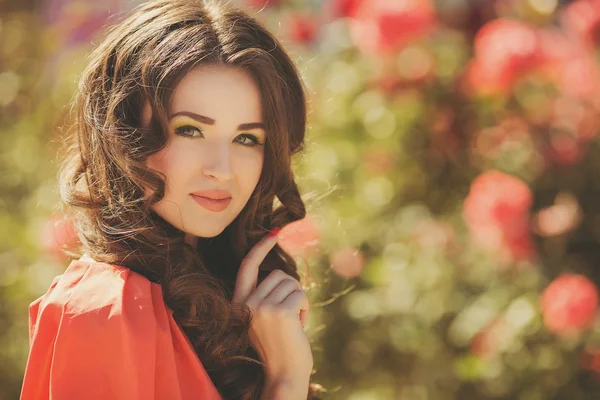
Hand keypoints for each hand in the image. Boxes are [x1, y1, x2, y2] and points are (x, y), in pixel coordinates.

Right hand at [232, 229, 312, 382]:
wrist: (284, 375)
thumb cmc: (279, 347)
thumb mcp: (263, 319)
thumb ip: (266, 296)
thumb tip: (281, 273)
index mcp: (238, 304)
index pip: (247, 267)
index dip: (260, 247)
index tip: (274, 232)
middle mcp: (246, 304)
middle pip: (278, 274)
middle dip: (291, 290)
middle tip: (291, 314)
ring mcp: (261, 307)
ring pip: (291, 283)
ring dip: (299, 299)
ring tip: (294, 322)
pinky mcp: (279, 312)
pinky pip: (300, 294)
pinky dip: (305, 307)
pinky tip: (300, 325)